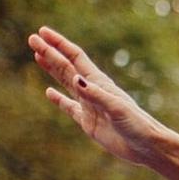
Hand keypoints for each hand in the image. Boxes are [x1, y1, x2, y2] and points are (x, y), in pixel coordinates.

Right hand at [28, 27, 169, 167]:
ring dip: (52, 69)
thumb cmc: (137, 125)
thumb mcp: (116, 108)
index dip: (59, 44)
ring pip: (66, 83)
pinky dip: (58, 99)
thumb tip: (75, 79)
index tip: (42, 32)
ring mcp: (89, 105)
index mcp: (99, 83)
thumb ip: (96, 94)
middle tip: (32, 38)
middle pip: (66, 67)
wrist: (146, 147)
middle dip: (49, 52)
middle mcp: (93, 90)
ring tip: (37, 57)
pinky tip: (49, 93)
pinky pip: (69, 107)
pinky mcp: (88, 121)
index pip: (75, 57)